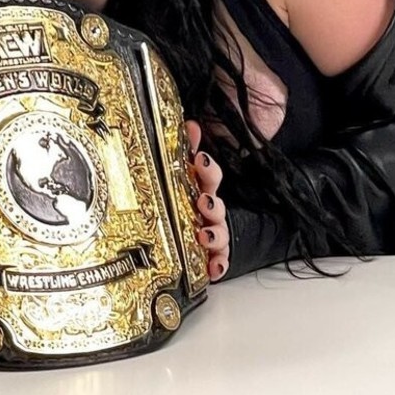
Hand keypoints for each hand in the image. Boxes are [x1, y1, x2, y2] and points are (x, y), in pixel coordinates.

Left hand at [185, 120, 229, 281]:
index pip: (209, 174)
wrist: (176, 207)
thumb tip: (191, 125)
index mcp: (198, 184)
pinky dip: (218, 265)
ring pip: (218, 232)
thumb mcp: (177, 165)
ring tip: (204, 236)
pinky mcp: (205, 252)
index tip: (200, 161)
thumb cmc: (176, 187)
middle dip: (213, 204)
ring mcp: (206, 228)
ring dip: (215, 234)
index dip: (207, 167)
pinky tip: (213, 270)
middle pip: (216, 205)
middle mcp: (206, 206)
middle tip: (203, 202)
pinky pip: (216, 259)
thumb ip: (185, 144)